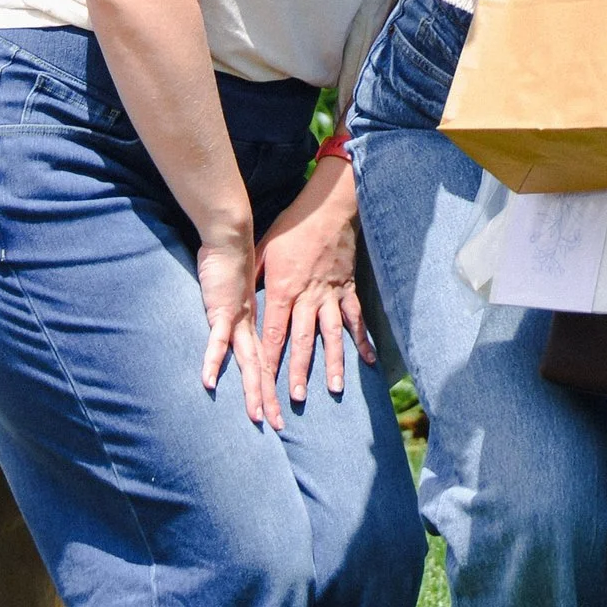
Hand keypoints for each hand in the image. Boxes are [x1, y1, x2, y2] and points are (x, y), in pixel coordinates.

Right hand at [194, 219, 266, 422]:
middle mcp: (250, 326)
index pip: (265, 360)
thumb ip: (238, 306)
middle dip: (268, 399)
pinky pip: (217, 341)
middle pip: (262, 369)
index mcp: (254, 323)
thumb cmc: (230, 260)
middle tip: (279, 426)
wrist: (231, 237)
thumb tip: (236, 316)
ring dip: (252, 391)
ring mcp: (237, 321)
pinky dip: (213, 362)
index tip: (278, 408)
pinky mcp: (221, 312)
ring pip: (247, 362)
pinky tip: (208, 382)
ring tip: (256, 417)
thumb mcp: (237, 291)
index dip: (271, 385)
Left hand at [256, 153, 371, 417]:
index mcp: (283, 290)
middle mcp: (307, 297)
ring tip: (335, 389)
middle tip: (298, 398)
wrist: (327, 208)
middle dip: (300, 370)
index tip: (265, 383)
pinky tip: (369, 360)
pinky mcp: (347, 289)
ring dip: (333, 362)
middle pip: (302, 340)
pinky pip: (356, 318)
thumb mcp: (263, 248)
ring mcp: (330, 295)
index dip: (269, 359)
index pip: (273, 332)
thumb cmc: (292, 227)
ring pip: (332, 334)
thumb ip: (252, 277)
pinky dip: (362, 339)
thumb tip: (238, 297)